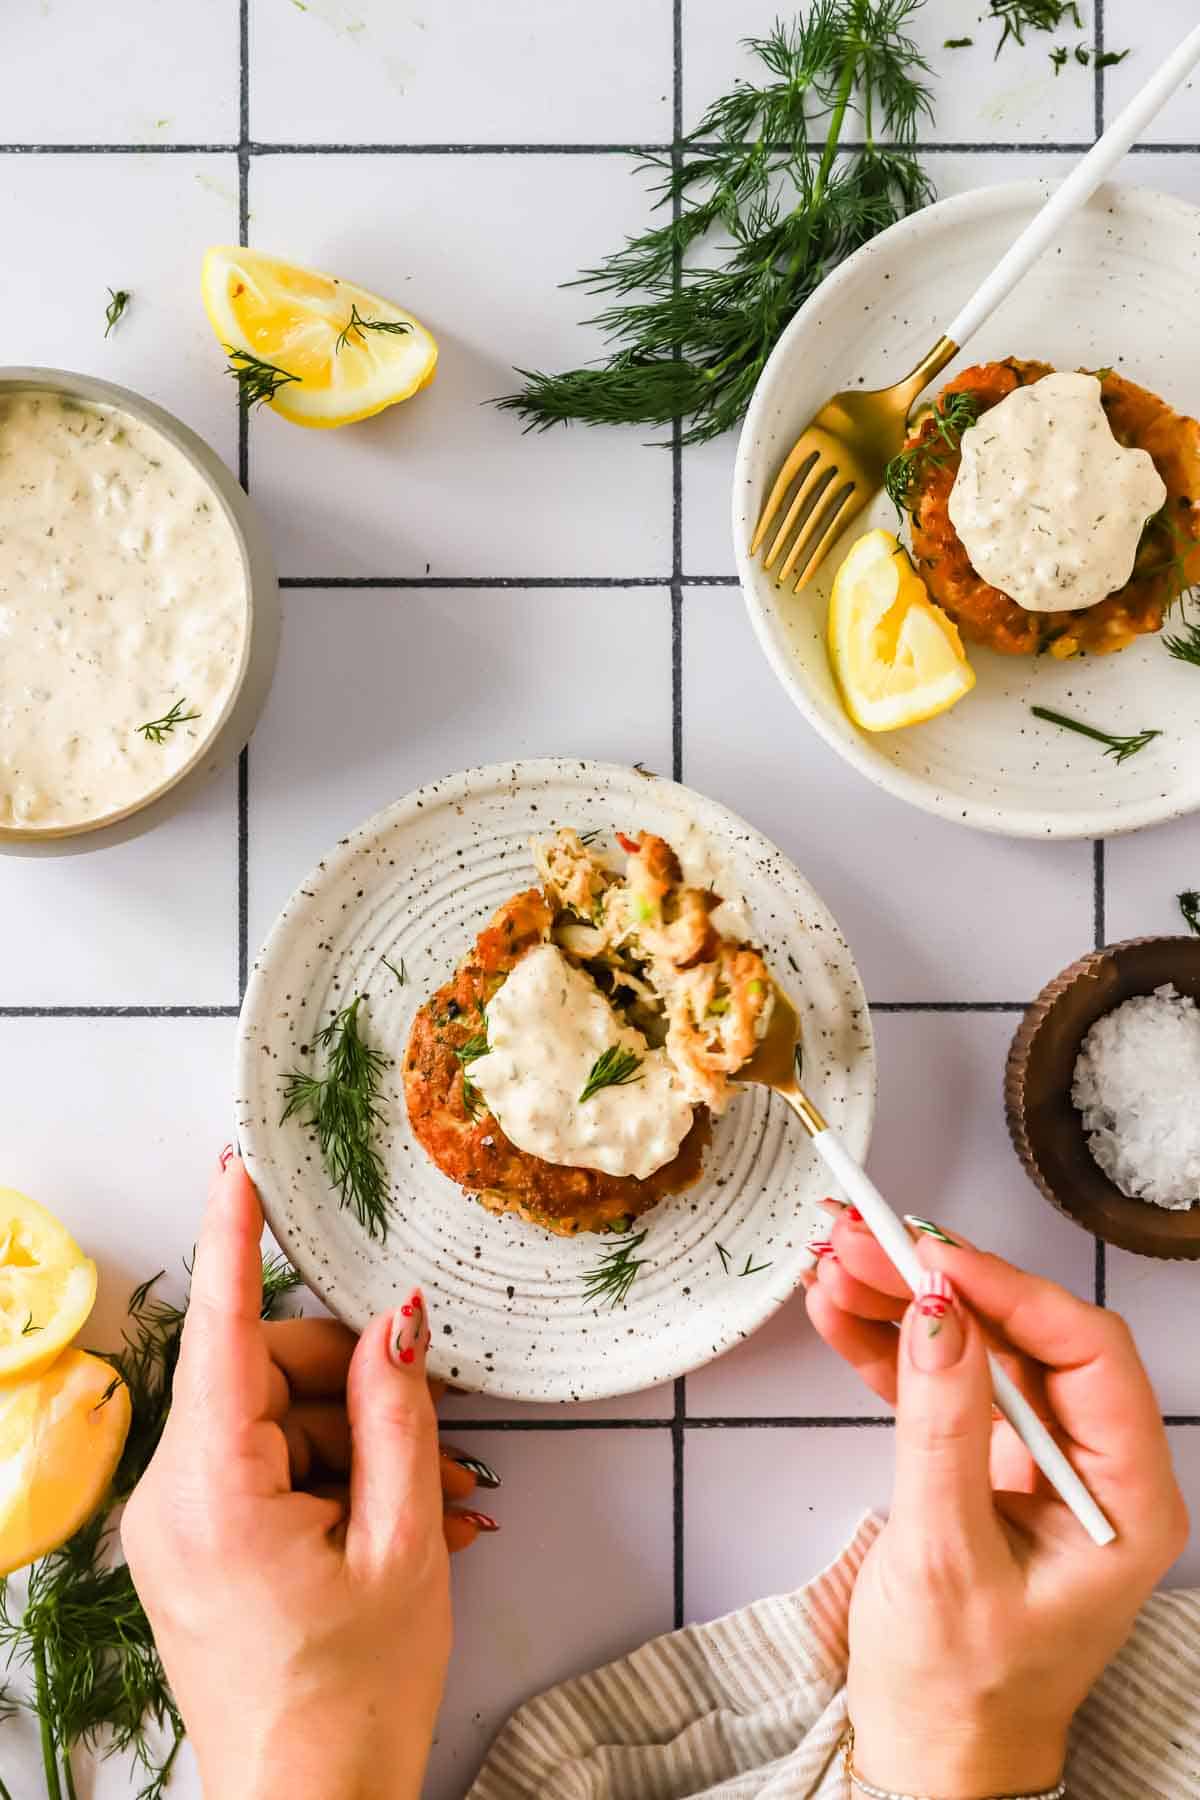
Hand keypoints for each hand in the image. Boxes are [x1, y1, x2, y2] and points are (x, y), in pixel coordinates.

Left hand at [122, 1154, 482, 1799]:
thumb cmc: (356, 1697)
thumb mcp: (402, 1543)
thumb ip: (398, 1417)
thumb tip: (395, 1322)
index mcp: (214, 1493)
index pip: (221, 1331)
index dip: (233, 1237)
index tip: (236, 1164)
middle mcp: (172, 1496)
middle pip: (266, 1372)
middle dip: (354, 1386)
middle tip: (435, 1436)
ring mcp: (175, 1521)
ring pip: (274, 1416)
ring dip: (357, 1442)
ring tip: (434, 1506)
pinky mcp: (192, 1540)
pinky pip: (264, 1462)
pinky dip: (331, 1475)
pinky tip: (393, 1520)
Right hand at [805, 1204, 1187, 1798]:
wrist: (930, 1760)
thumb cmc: (961, 1690)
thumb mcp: (947, 1558)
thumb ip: (942, 1427)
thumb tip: (936, 1312)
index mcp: (1124, 1498)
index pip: (1087, 1354)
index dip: (1010, 1293)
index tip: (931, 1258)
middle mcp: (1090, 1468)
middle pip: (1022, 1337)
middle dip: (939, 1284)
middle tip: (862, 1242)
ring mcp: (1033, 1463)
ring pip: (974, 1349)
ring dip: (901, 1305)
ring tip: (833, 1265)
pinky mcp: (980, 1465)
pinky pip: (937, 1385)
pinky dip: (886, 1349)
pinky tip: (838, 1314)